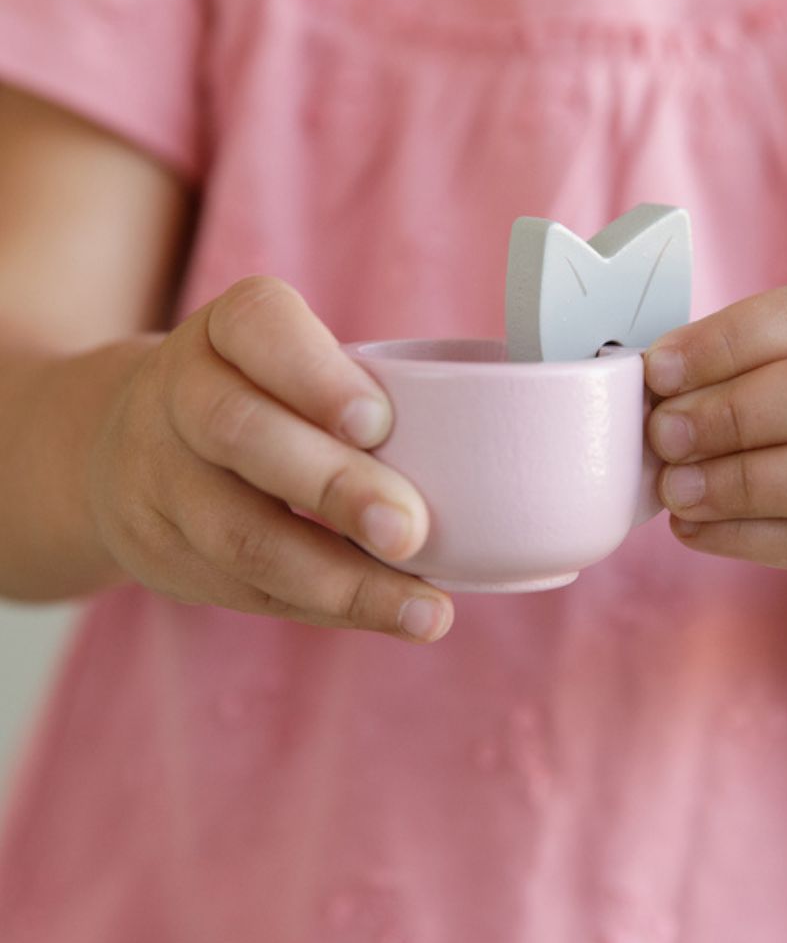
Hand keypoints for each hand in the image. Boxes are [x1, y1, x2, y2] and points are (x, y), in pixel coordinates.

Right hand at [87, 276, 452, 641]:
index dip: (315, 376)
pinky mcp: (160, 551)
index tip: (379, 421)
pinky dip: (328, 608)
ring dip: (341, 580)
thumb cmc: (262, 396)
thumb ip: (366, 390)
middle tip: (411, 530)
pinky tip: (390, 615)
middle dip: (334, 487)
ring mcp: (158, 476)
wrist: (130, 444)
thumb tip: (500, 445)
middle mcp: (180, 392)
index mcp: (227, 330)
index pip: (260, 327)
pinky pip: (247, 591)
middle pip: (242, 434)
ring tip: (425, 611)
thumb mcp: (291, 360)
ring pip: (240, 534)